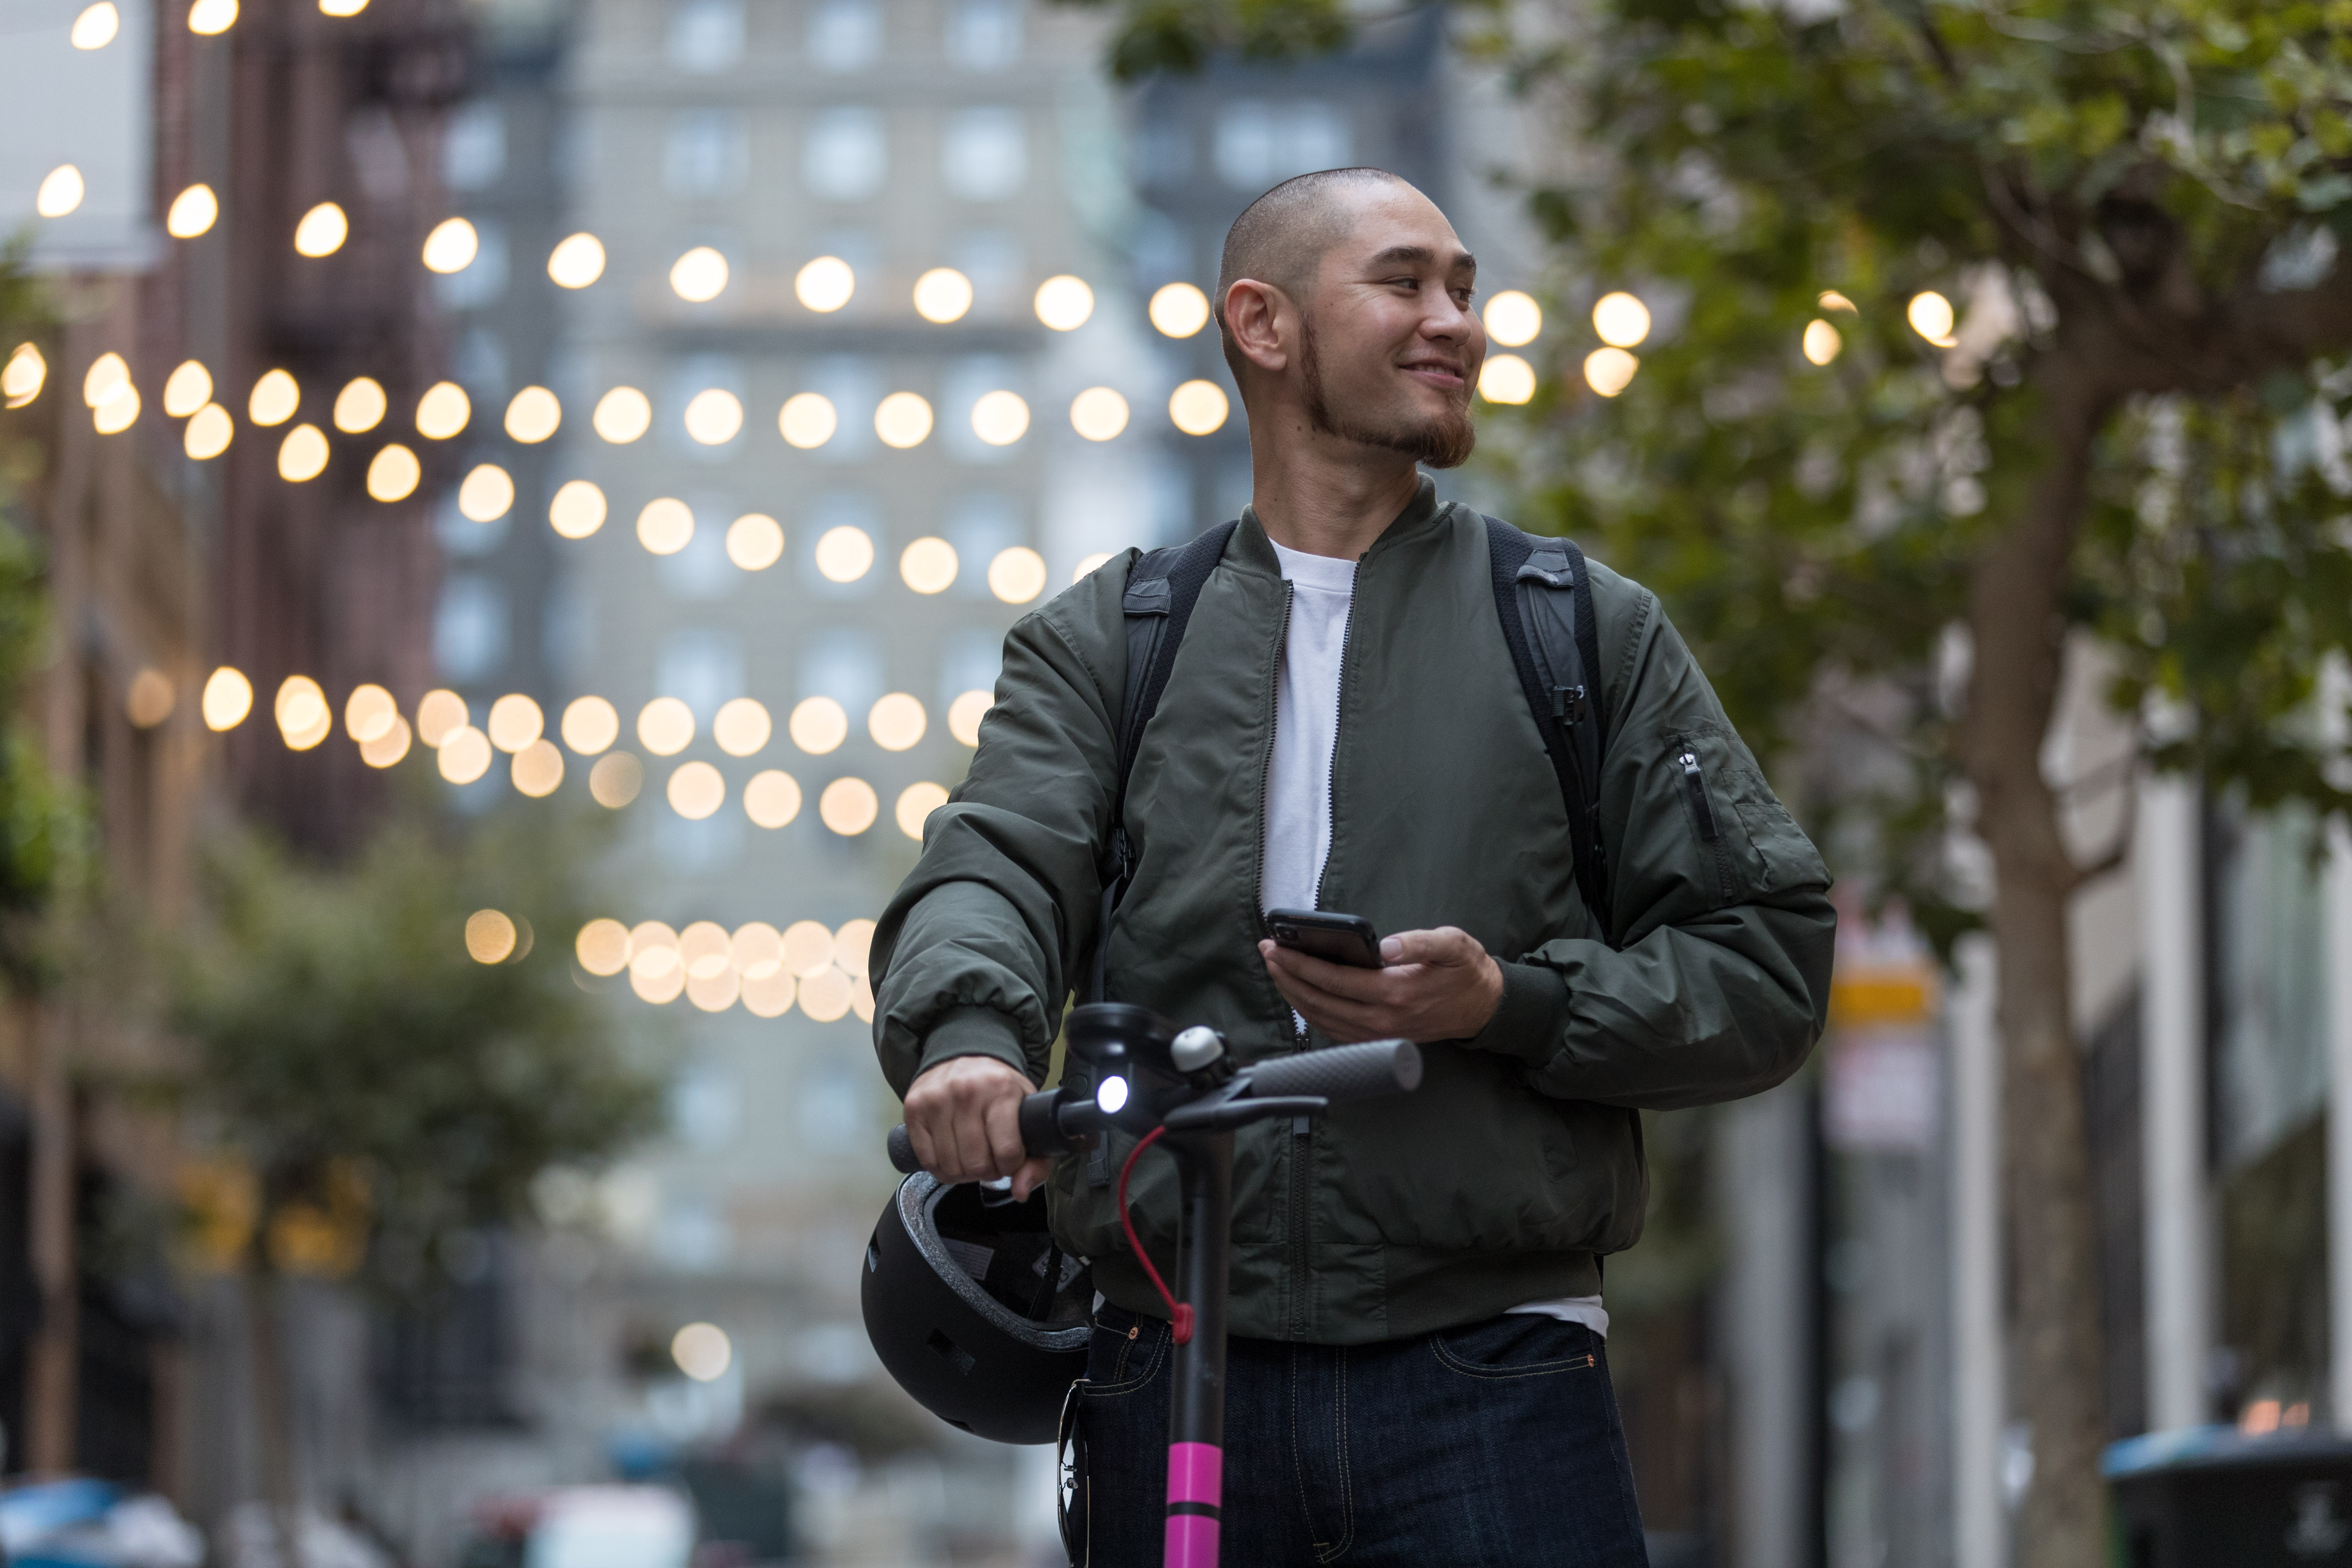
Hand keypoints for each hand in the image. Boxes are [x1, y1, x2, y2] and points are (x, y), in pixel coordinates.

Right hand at [903, 1055, 1055, 1198]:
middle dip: (987, 1172)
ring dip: (964, 1173)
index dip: (1011, 1166)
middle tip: (990, 1159)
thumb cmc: (999, 1090)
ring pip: (950, 1166)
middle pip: (976, 1164)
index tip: (1010, 1159)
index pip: (1007, 1151)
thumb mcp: (1028, 1114)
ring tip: (972, 1157)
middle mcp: (966, 1090)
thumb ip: (1036, 1159)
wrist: (964, 1057)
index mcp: (1001, 1089)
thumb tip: (1021, 1191)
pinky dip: (942, 1169)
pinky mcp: (913, 1109)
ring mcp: (935, 1099)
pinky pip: (927, 1161)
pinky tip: (953, 1156)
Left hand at [1260, 926, 1503, 1043]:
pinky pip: (1334, 1031)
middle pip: (1320, 1002)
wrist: (1484, 1007)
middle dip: (1288, 977)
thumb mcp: (1453, 944)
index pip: (1334, 980)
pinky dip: (1311, 1014)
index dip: (1301, 964)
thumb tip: (1384, 945)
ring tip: (1276, 971)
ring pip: (1322, 1020)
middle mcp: (1382, 1020)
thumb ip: (1420, 942)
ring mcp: (1379, 1034)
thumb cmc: (1465, 971)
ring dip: (1294, 996)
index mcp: (1395, 993)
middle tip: (1267, 953)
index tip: (1277, 947)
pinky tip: (1300, 996)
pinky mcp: (1378, 1040)